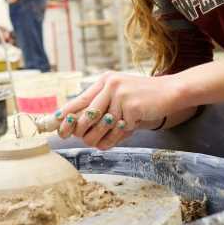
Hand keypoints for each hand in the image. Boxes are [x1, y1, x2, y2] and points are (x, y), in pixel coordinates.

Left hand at [57, 71, 180, 149]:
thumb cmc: (143, 98)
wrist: (170, 92)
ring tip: (99, 143)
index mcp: (104, 81)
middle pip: (86, 116)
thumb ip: (102, 107)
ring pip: (100, 126)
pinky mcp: (132, 107)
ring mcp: (121, 95)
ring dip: (98, 139)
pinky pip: (117, 131)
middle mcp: (110, 85)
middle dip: (82, 133)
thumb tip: (77, 126)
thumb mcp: (120, 97)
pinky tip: (114, 140)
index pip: (78, 100)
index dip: (64, 115)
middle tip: (84, 141)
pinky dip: (114, 140)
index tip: (54, 127)